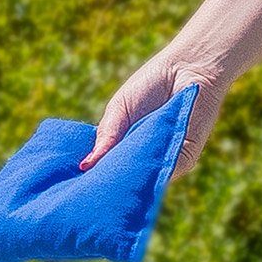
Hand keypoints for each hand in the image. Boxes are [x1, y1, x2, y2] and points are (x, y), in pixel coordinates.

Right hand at [80, 48, 226, 172]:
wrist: (187, 70)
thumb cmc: (152, 86)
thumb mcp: (119, 111)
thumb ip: (106, 137)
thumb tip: (86, 166)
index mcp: (127, 146)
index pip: (108, 168)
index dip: (94, 176)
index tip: (75, 186)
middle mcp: (145, 157)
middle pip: (124, 180)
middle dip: (107, 185)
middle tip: (87, 191)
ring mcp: (163, 161)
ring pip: (141, 181)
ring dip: (125, 181)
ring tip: (105, 184)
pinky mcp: (183, 160)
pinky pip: (161, 174)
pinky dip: (146, 173)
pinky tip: (131, 171)